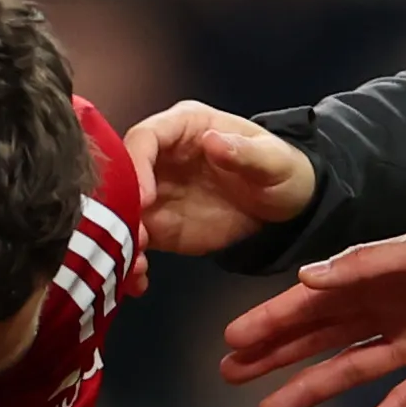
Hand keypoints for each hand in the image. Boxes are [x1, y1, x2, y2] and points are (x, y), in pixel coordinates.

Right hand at [127, 101, 314, 255]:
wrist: (286, 204)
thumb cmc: (280, 169)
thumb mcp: (272, 159)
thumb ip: (243, 151)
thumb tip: (211, 140)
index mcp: (184, 127)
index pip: (145, 137)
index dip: (136, 164)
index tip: (146, 198)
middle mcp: (161, 157)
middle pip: (122, 175)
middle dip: (119, 207)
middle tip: (133, 239)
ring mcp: (155, 191)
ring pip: (122, 211)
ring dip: (120, 238)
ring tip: (133, 265)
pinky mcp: (159, 224)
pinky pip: (134, 240)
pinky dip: (132, 260)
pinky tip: (137, 279)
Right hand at [216, 220, 405, 406]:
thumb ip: (364, 265)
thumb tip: (304, 279)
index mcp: (380, 276)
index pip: (313, 302)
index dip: (273, 321)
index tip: (232, 341)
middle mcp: (390, 310)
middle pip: (321, 337)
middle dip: (276, 355)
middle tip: (230, 374)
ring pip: (349, 371)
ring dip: (310, 390)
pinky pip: (401, 405)